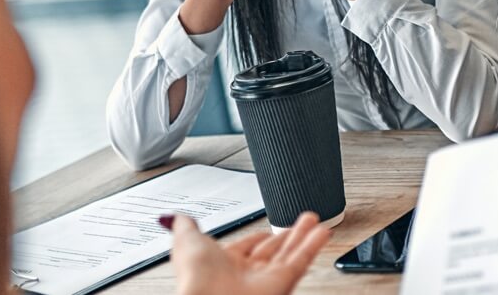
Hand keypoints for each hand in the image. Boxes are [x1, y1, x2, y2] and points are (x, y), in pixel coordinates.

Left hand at [168, 211, 329, 294]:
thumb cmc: (196, 277)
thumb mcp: (186, 242)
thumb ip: (185, 226)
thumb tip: (177, 216)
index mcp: (222, 265)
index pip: (245, 248)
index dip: (257, 237)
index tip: (266, 228)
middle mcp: (246, 273)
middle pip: (271, 251)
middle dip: (285, 234)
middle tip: (299, 221)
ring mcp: (265, 278)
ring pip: (289, 254)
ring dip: (303, 236)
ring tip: (314, 220)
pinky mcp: (282, 282)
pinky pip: (301, 261)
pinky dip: (313, 245)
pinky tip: (320, 232)